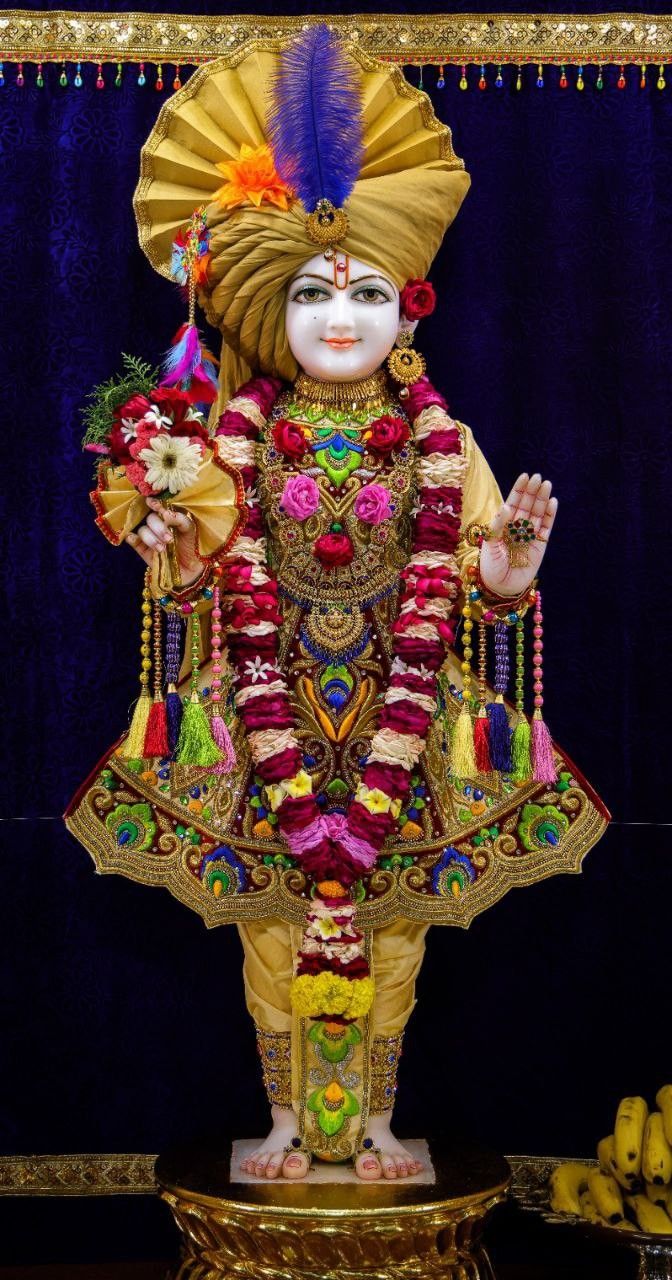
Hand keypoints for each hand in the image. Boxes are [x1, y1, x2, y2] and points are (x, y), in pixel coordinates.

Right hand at [126, 497, 203, 586]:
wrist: (191, 569)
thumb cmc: (191, 546)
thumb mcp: (191, 530)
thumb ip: (181, 519)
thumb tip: (165, 513)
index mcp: (168, 516)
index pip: (159, 506)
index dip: (155, 504)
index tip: (154, 505)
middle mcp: (157, 524)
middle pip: (150, 518)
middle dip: (158, 528)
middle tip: (169, 539)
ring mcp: (149, 536)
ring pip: (142, 530)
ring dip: (151, 538)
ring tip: (163, 549)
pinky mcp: (142, 549)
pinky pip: (133, 541)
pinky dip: (132, 539)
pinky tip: (133, 539)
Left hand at [479, 473, 557, 597]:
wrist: (501, 587)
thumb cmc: (491, 567)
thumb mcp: (489, 545)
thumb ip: (497, 526)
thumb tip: (506, 506)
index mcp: (504, 525)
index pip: (513, 503)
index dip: (519, 490)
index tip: (525, 476)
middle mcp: (517, 528)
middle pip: (527, 505)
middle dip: (532, 491)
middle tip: (538, 477)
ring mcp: (530, 535)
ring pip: (538, 513)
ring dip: (542, 499)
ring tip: (546, 484)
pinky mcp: (540, 545)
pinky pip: (546, 527)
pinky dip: (550, 515)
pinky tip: (552, 502)